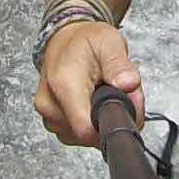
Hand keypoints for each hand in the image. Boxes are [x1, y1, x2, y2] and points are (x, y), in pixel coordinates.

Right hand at [32, 20, 142, 146]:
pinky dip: (92, 122)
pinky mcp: (53, 123)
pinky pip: (80, 135)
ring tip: (104, 91)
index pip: (86, 130)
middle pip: (92, 134)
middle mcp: (50, 105)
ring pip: (88, 137)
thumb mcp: (108, 42)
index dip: (113, 122)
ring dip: (102, 119)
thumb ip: (119, 64)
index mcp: (63, 85)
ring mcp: (49, 117)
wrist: (65, 40)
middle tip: (117, 89)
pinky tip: (93, 101)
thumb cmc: (84, 41)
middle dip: (112, 116)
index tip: (125, 104)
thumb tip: (128, 83)